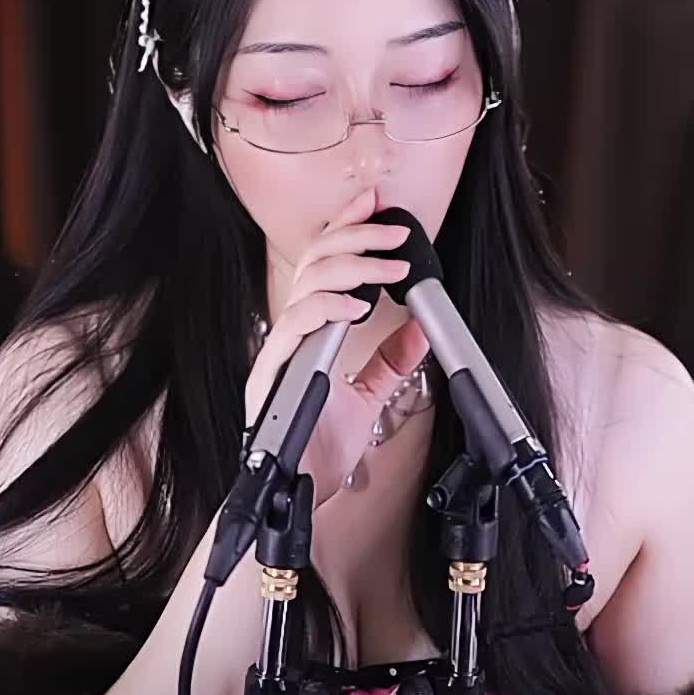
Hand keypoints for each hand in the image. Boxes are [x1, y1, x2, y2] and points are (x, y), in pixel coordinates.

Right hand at [243, 189, 430, 506]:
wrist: (298, 493)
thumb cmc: (319, 449)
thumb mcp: (368, 398)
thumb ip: (389, 362)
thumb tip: (421, 329)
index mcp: (310, 331)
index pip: (325, 263)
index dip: (348, 227)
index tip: (377, 202)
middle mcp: (291, 333)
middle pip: (315, 261)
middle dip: (356, 236)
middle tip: (395, 230)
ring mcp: (280, 350)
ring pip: (307, 285)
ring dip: (353, 268)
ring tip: (391, 266)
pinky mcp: (272, 373)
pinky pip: (295, 327)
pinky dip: (326, 310)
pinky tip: (354, 305)